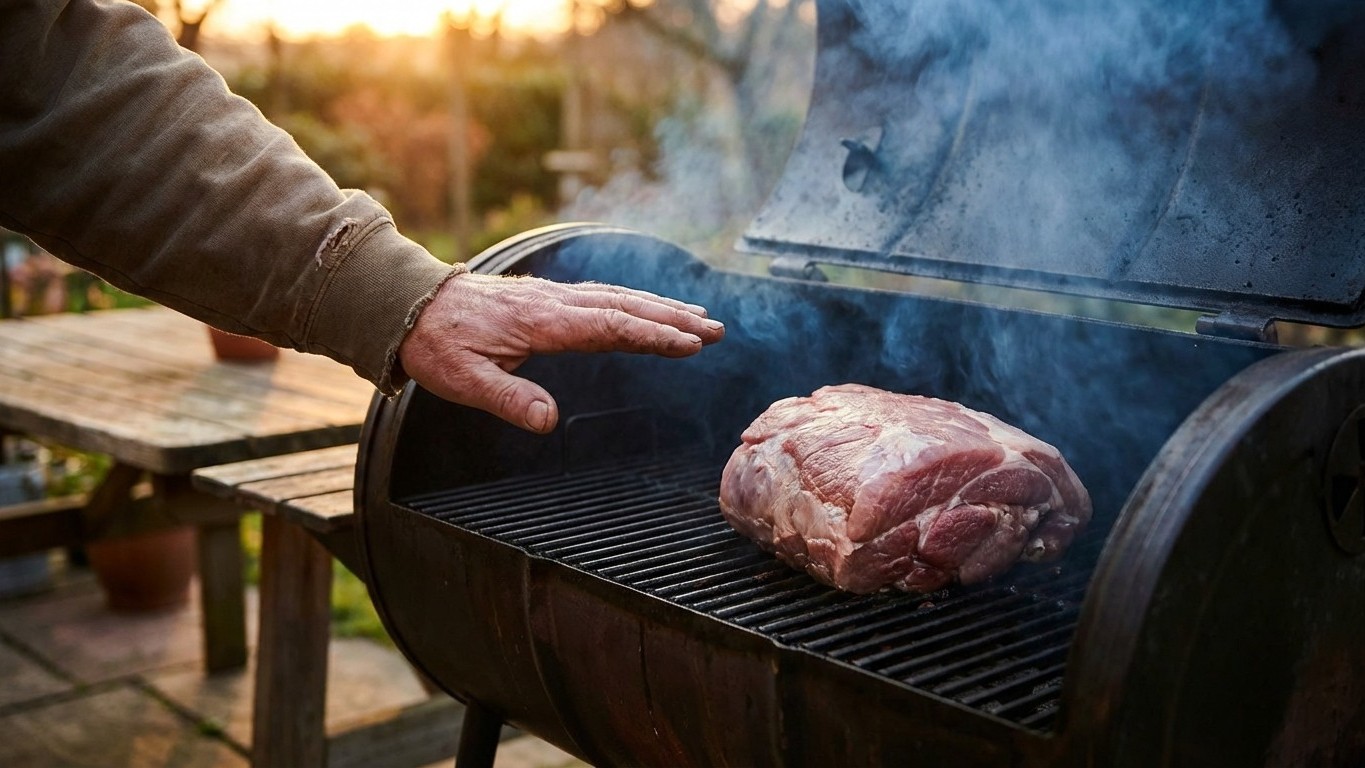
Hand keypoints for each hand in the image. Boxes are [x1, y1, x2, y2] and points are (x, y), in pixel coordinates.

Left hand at [397, 272, 723, 432]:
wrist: (409, 305)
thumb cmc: (436, 343)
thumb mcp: (463, 380)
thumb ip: (507, 399)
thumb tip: (548, 421)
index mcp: (540, 322)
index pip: (610, 325)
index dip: (653, 335)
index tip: (690, 344)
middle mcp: (553, 302)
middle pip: (625, 305)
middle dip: (673, 318)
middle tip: (715, 329)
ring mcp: (552, 295)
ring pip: (617, 296)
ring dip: (660, 306)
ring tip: (699, 317)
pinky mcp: (547, 297)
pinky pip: (602, 295)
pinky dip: (634, 300)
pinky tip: (650, 308)